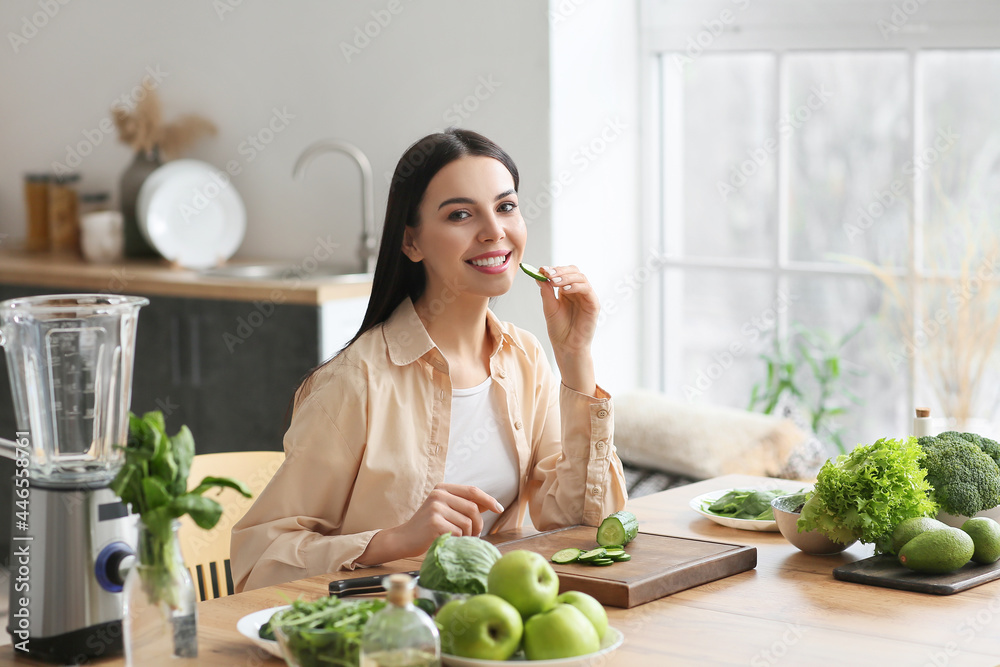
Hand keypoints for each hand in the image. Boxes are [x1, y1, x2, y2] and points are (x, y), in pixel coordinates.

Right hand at [368, 484, 502, 561]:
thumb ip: (463, 505)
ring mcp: (436, 508)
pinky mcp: (434, 522)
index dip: (488, 500)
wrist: (404, 539)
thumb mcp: (444, 509)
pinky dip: (459, 540)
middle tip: (474, 535)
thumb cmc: (427, 527)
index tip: (499, 509)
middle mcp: (439, 494)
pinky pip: (459, 532)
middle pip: (473, 508)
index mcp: (443, 488)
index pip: (472, 491)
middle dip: (478, 525)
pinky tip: (450, 541)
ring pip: (468, 522)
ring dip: (469, 535)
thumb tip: (489, 504)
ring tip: (460, 539)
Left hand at [535, 265, 597, 393]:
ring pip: (581, 278)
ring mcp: (587, 297)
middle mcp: (578, 291)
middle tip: (548, 274)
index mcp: (567, 291)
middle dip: (560, 270)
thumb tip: (539, 275)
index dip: (553, 269)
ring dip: (567, 277)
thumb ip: (546, 292)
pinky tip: (566, 290)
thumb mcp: (549, 308)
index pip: (564, 272)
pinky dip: (576, 286)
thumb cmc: (559, 329)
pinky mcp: (594, 304)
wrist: (567, 347)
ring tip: (554, 281)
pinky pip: (587, 290)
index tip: (541, 270)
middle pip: (574, 271)